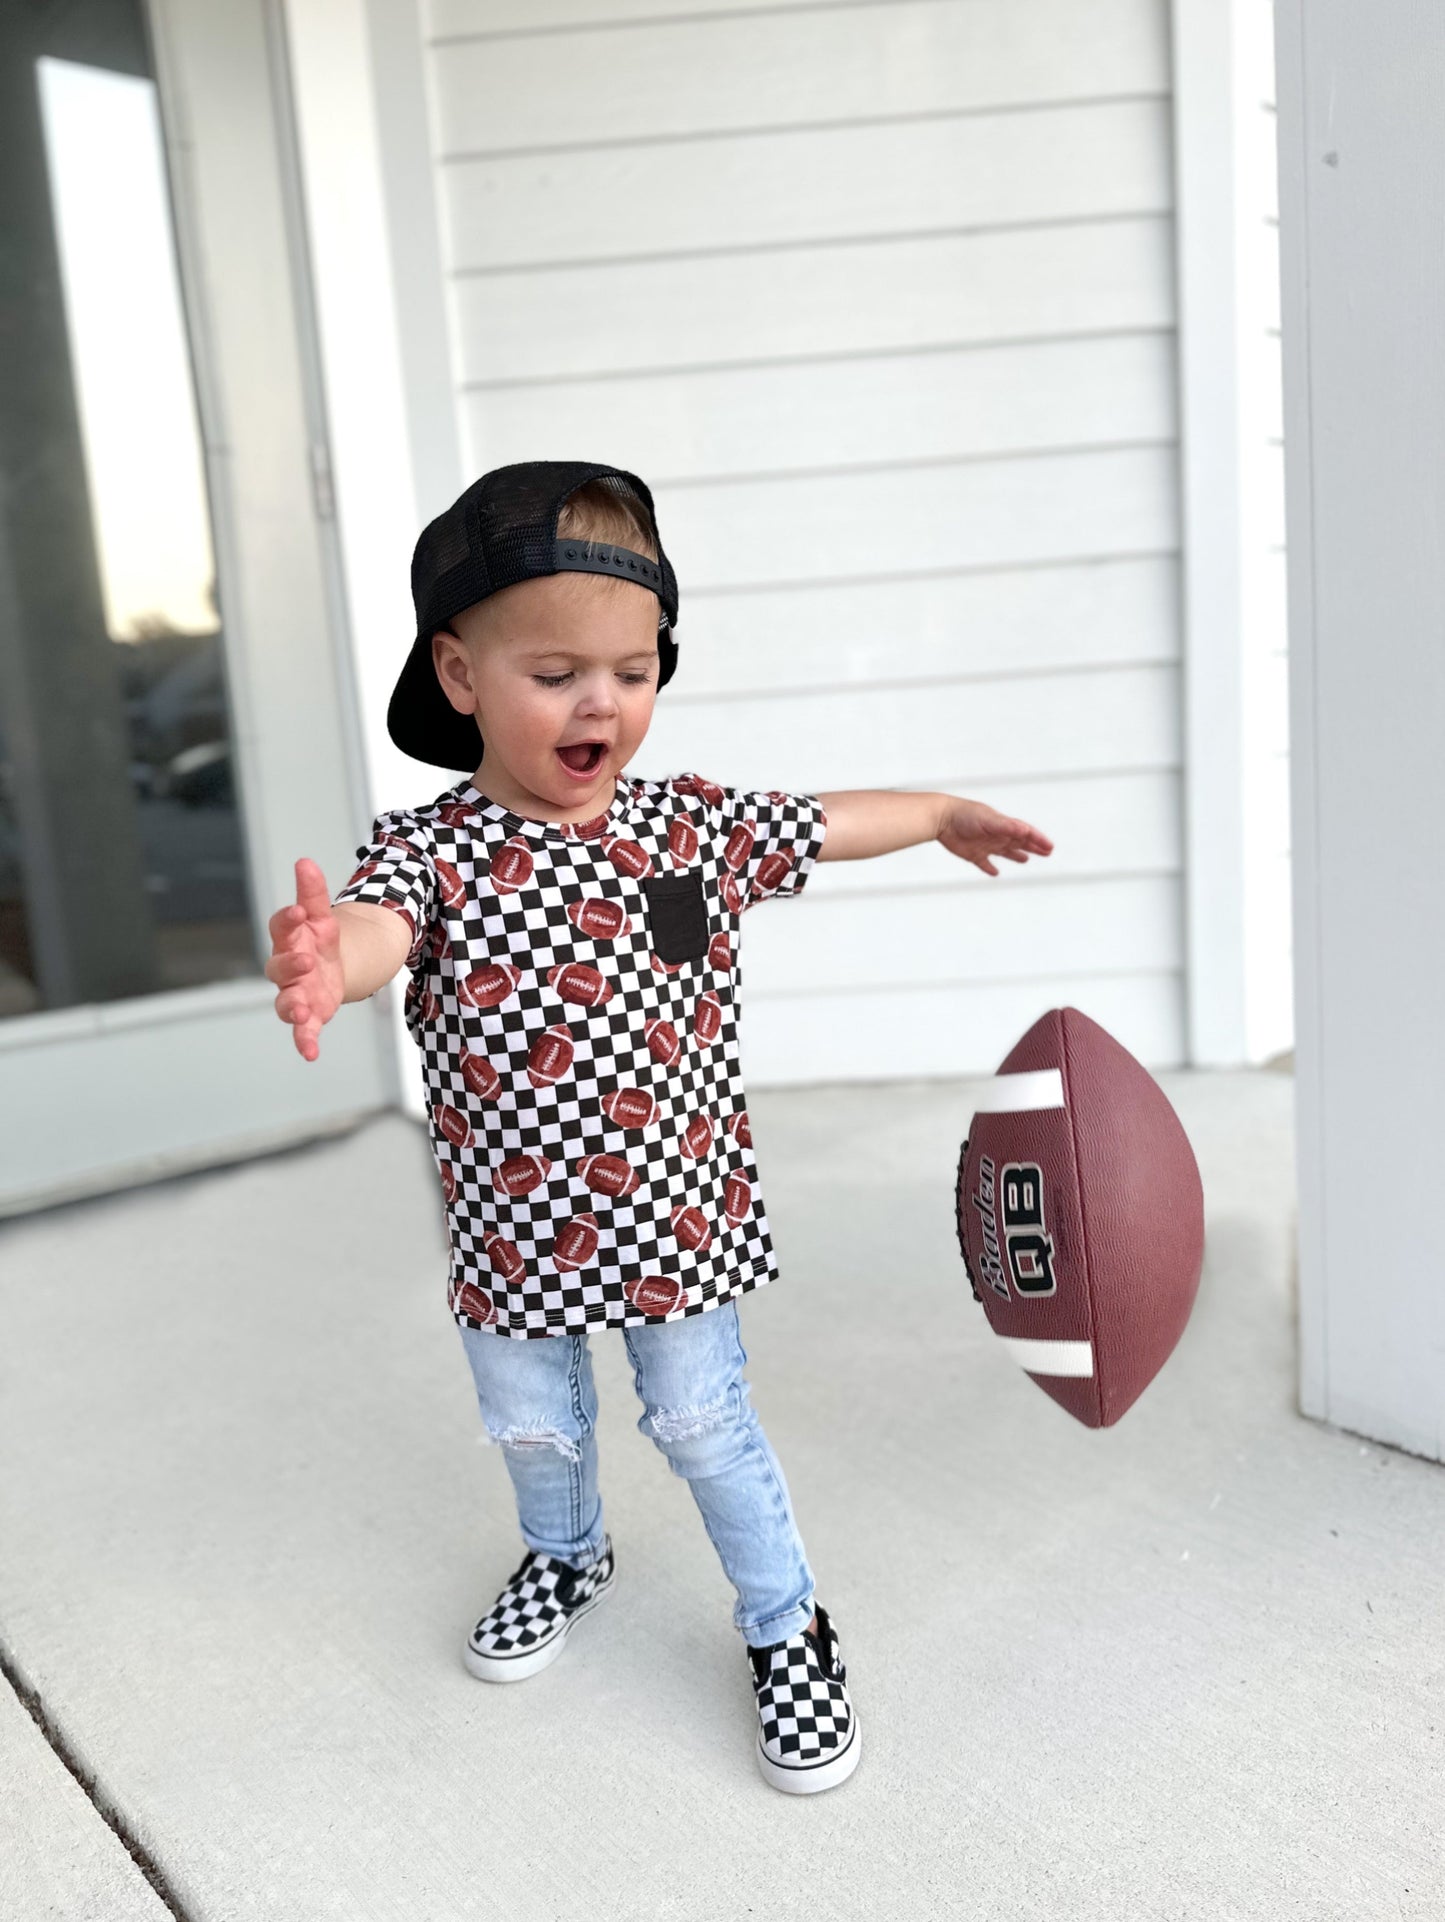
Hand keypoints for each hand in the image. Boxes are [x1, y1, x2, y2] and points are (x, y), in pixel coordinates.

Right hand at [266, 858, 345, 1060]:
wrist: (333, 967)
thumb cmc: (318, 939)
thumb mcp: (321, 915)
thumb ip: (313, 893)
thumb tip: (305, 862)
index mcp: (289, 938)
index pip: (281, 927)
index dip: (287, 920)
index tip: (298, 912)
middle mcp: (287, 967)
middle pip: (279, 967)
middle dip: (290, 964)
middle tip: (305, 960)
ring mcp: (296, 992)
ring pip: (286, 1002)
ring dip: (292, 1007)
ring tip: (302, 1010)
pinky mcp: (310, 1014)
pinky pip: (303, 1030)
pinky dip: (304, 1041)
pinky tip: (310, 1053)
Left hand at [936, 798, 1053, 876]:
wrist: (942, 818)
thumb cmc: (965, 815)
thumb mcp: (989, 820)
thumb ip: (1007, 826)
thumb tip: (1025, 829)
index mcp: (1003, 826)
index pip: (1026, 833)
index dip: (1038, 840)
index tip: (1050, 848)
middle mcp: (996, 835)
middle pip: (1019, 842)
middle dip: (1033, 847)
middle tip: (1046, 852)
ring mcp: (985, 845)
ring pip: (1004, 852)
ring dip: (1015, 855)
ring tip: (1025, 859)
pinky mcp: (973, 854)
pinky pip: (984, 863)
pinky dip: (990, 868)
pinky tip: (995, 873)